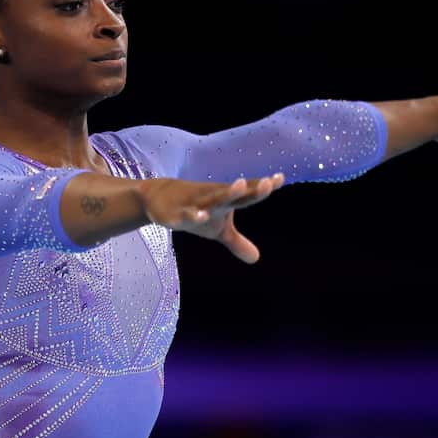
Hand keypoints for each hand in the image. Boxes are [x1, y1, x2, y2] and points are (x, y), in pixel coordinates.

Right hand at [138, 173, 284, 263]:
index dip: (262, 188)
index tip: (280, 178)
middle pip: (234, 194)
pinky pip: (185, 215)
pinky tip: (200, 216)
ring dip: (227, 192)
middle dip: (250, 189)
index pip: (247, 194)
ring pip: (212, 199)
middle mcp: (212, 199)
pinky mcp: (176, 214)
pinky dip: (192, 215)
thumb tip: (257, 259)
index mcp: (225, 202)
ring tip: (240, 184)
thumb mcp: (218, 231)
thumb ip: (237, 242)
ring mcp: (194, 204)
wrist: (157, 198)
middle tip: (267, 184)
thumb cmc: (196, 210)